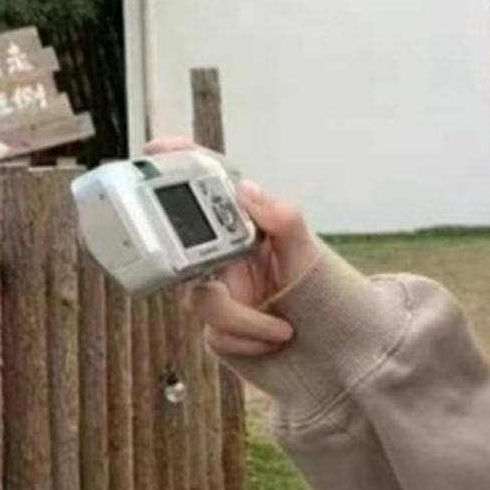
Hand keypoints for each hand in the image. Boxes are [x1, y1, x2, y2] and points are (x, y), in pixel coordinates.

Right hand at [145, 137, 315, 356]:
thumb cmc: (321, 288)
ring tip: (283, 328)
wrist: (332, 341)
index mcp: (246, 226)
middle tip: (229, 278)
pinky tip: (274, 338)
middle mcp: (224, 254)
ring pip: (201, 302)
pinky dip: (248, 340)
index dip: (180, 165)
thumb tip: (247, 188)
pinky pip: (215, 335)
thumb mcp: (307, 251)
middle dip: (199, 269)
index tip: (157, 148)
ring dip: (244, 321)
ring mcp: (215, 290)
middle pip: (183, 251)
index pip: (209, 190)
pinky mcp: (215, 326)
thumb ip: (283, 218)